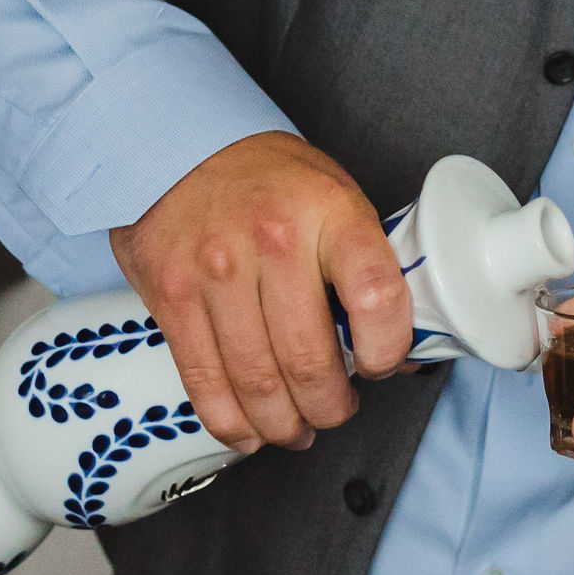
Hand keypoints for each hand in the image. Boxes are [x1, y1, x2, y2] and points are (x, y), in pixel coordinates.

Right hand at [109, 132, 412, 452]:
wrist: (179, 143)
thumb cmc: (269, 179)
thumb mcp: (336, 197)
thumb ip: (366, 268)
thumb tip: (402, 352)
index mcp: (330, 213)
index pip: (377, 299)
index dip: (389, 351)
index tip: (384, 364)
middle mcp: (272, 241)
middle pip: (311, 361)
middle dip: (331, 408)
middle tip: (335, 411)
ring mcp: (215, 272)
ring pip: (257, 383)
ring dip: (284, 425)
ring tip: (297, 428)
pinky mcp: (171, 298)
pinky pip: (204, 382)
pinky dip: (231, 423)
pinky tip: (251, 431)